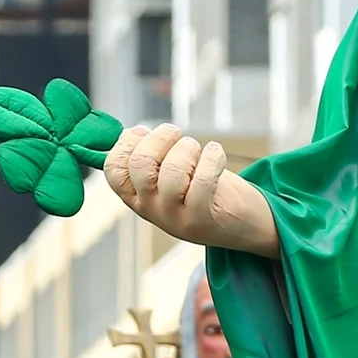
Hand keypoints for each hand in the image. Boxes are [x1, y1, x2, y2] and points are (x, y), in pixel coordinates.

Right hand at [104, 126, 281, 253]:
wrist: (244, 226)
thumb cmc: (206, 191)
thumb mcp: (171, 176)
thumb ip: (152, 159)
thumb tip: (133, 133)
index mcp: (137, 197)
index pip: (113, 169)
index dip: (127, 142)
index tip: (144, 131)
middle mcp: (151, 210)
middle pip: (140, 165)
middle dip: (160, 138)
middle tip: (177, 135)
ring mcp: (174, 218)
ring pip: (171, 171)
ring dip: (188, 148)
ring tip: (200, 150)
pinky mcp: (202, 219)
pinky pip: (203, 181)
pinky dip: (212, 157)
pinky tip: (217, 152)